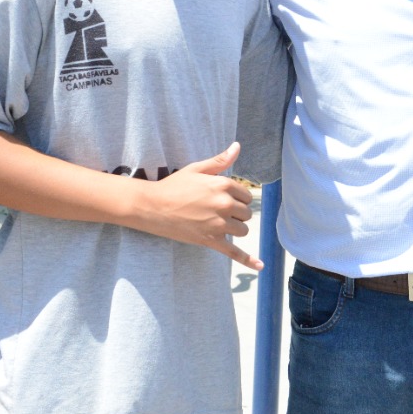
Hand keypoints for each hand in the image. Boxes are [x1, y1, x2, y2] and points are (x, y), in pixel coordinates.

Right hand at [142, 142, 261, 268]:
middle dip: (236, 213)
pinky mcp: (210, 240)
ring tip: (217, 224)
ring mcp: (218, 224)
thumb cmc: (173, 186)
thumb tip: (237, 147)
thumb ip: (220, 161)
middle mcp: (224, 204)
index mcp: (223, 185)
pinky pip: (234, 252)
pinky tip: (260, 266)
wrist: (152, 207)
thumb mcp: (197, 169)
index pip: (246, 196)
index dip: (236, 199)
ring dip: (234, 229)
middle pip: (246, 213)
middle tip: (217, 212)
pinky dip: (248, 260)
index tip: (223, 200)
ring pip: (242, 230)